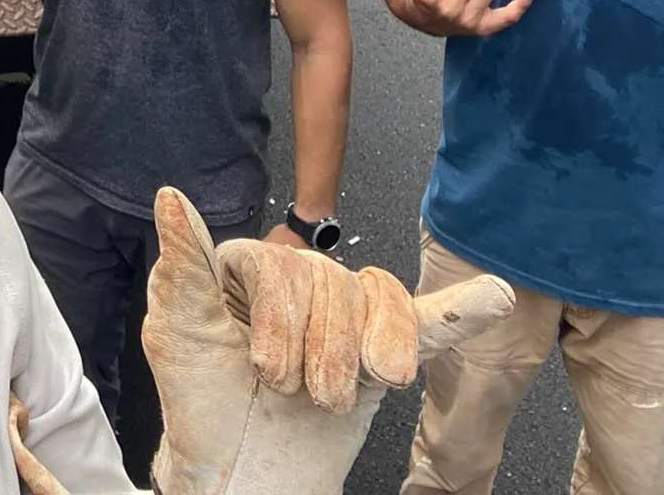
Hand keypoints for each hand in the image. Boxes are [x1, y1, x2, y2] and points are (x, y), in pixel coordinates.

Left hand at [134, 188, 515, 494]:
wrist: (240, 474)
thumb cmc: (202, 407)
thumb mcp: (179, 336)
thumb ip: (183, 266)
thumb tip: (171, 197)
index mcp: (250, 268)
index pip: (282, 264)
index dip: (280, 321)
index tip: (265, 368)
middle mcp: (300, 280)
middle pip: (331, 283)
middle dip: (316, 351)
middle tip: (294, 393)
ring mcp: (344, 315)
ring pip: (375, 300)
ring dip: (362, 354)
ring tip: (335, 397)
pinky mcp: (380, 352)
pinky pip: (427, 321)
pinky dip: (461, 310)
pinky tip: (492, 296)